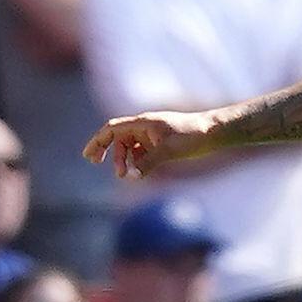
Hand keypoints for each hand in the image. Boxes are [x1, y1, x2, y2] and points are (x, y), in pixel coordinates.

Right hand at [83, 109, 221, 178]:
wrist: (213, 132)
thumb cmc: (191, 135)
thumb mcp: (167, 150)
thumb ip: (147, 164)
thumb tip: (130, 178)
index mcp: (142, 122)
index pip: (112, 129)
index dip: (97, 141)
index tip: (88, 157)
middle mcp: (144, 127)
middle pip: (119, 140)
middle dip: (113, 156)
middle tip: (110, 170)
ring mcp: (152, 135)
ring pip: (131, 148)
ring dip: (126, 161)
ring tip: (128, 176)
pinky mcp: (161, 143)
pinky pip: (142, 153)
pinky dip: (138, 162)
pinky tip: (139, 173)